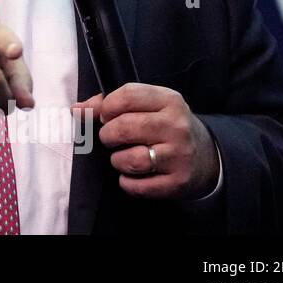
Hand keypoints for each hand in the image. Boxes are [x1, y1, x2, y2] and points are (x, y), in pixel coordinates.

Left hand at [73, 83, 219, 199]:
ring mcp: (179, 155)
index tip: (106, 116)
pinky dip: (127, 182)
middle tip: (112, 139)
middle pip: (123, 128)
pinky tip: (134, 174)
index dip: (106, 107)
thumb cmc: (165, 127)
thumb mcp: (148, 106)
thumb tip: (77, 109)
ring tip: (123, 157)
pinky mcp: (177, 182)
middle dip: (108, 135)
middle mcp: (177, 126)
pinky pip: (136, 186)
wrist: (205, 157)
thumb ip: (110, 104)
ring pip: (129, 159)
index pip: (126, 96)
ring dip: (117, 160)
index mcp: (169, 100)